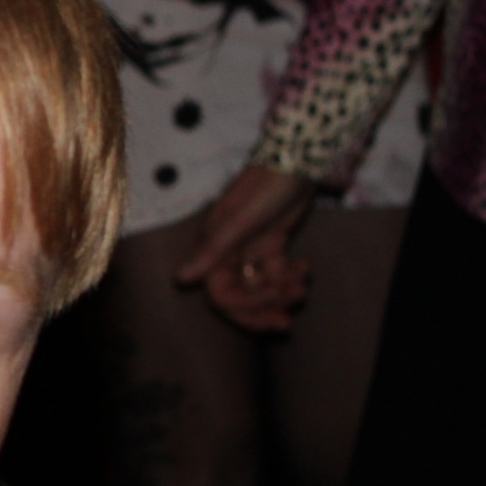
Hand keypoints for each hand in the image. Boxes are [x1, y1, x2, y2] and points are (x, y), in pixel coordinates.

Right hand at [175, 163, 318, 331]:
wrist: (296, 161)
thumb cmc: (264, 188)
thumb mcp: (238, 221)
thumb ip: (211, 252)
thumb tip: (179, 279)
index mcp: (214, 249)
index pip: (221, 293)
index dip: (243, 305)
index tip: (271, 300)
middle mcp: (229, 253)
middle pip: (240, 297)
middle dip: (263, 309)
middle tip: (287, 323)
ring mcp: (251, 250)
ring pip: (262, 287)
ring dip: (283, 292)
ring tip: (303, 285)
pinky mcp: (272, 244)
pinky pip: (278, 272)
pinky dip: (292, 275)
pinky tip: (305, 267)